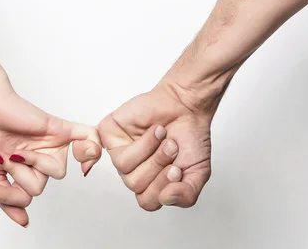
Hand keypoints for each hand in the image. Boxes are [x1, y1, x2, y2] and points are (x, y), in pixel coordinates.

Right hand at [0, 89, 100, 225]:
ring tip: (18, 149)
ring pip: (57, 173)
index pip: (27, 196)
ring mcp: (51, 146)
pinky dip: (92, 148)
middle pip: (39, 188)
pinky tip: (85, 156)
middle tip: (6, 157)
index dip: (10, 196)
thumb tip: (24, 221)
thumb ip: (6, 199)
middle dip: (17, 175)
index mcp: (24, 170)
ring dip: (32, 163)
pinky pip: (88, 139)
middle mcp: (39, 159)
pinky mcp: (61, 130)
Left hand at [98, 82, 212, 210]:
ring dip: (152, 154)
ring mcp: (119, 153)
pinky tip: (154, 132)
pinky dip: (142, 143)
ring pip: (125, 171)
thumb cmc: (189, 136)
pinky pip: (118, 153)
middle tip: (172, 149)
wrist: (186, 105)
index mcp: (149, 182)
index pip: (148, 201)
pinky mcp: (109, 136)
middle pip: (136, 186)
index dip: (163, 189)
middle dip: (159, 167)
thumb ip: (186, 195)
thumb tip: (166, 199)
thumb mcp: (198, 173)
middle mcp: (132, 170)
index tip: (178, 170)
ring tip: (165, 138)